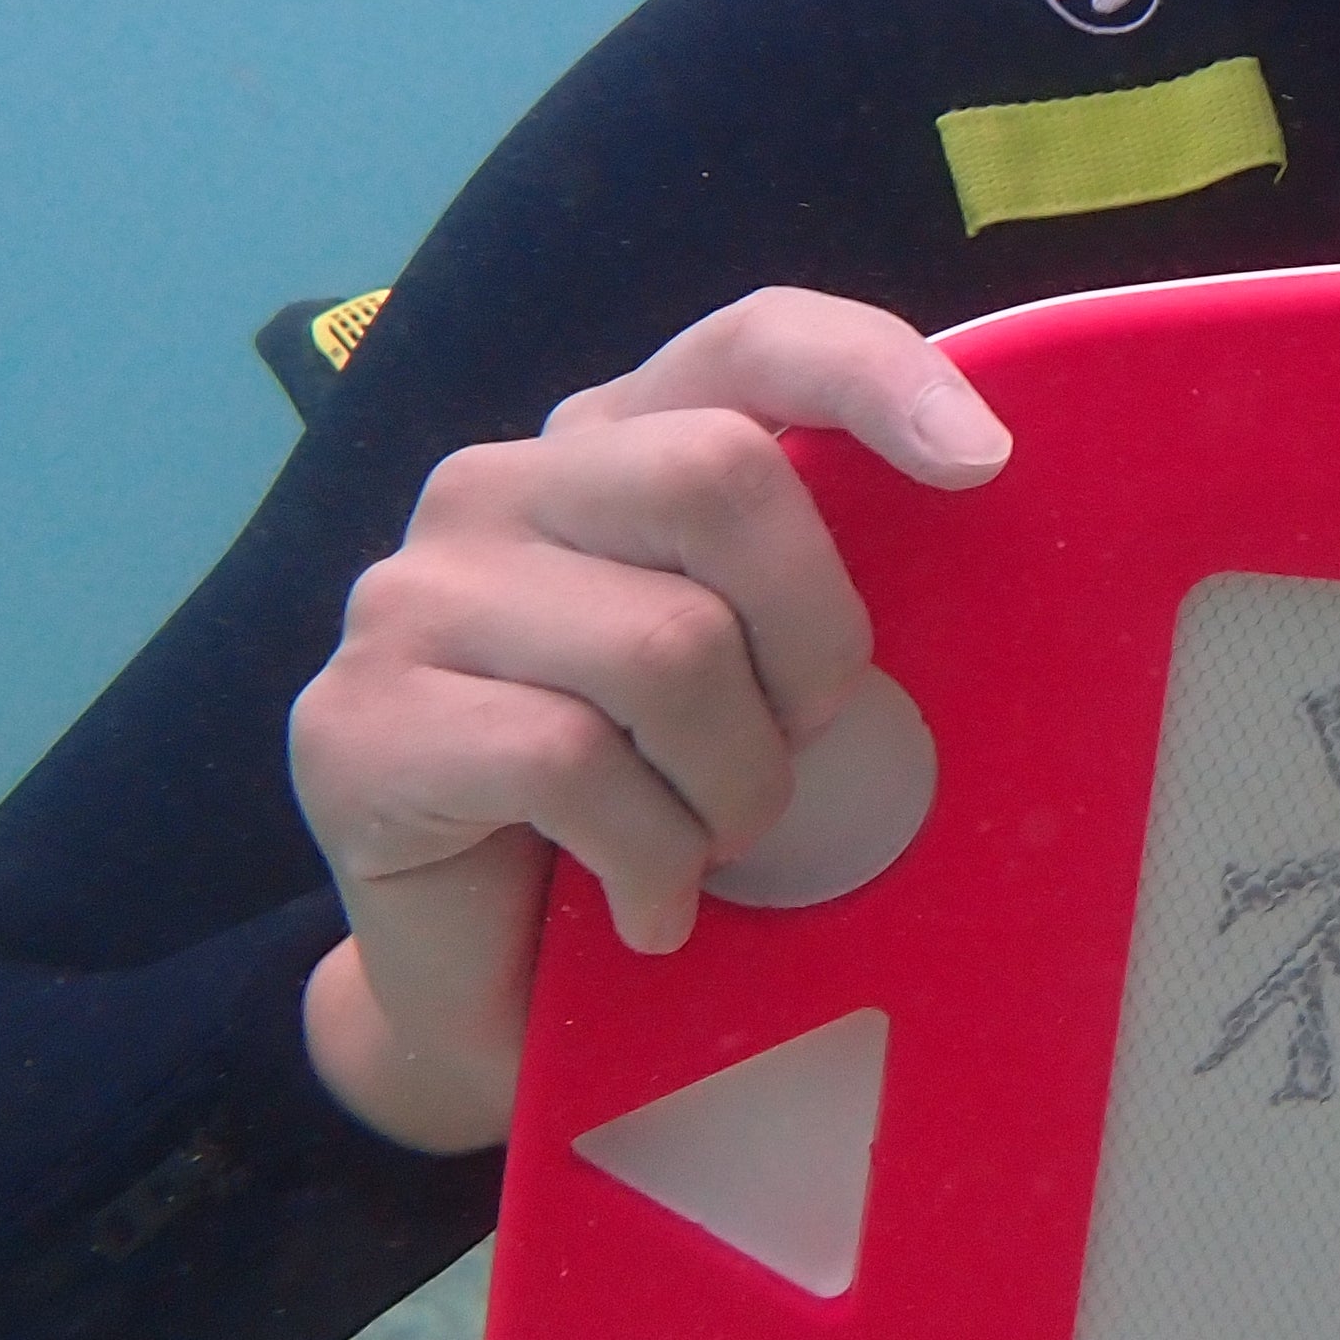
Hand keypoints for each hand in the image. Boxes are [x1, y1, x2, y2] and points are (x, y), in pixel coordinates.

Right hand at [288, 289, 1009, 1151]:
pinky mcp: (355, 723)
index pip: (752, 342)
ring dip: (736, 788)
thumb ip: (822, 592)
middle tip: (803, 752)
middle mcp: (497, 486)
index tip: (984, 464)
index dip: (871, 374)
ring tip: (714, 850)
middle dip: (812, 643)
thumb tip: (977, 512)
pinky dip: (652, 860)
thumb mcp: (768, 686)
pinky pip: (568, 762)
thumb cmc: (665, 819)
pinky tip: (651, 911)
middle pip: (718, 478)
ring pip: (663, 646)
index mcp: (614, 445)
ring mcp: (411, 596)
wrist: (503, 997)